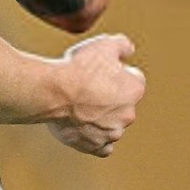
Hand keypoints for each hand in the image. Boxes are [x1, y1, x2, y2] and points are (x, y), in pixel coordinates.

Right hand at [48, 34, 143, 156]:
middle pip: (123, 104)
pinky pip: (101, 146)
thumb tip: (129, 49)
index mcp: (135, 89)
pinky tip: (84, 128)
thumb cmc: (79, 68)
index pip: (132, 79)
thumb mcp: (104, 44)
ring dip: (101, 118)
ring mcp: (111, 132)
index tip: (99, 71)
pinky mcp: (95, 146)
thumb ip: (123, 44)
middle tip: (86, 87)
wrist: (55, 93)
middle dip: (109, 97)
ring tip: (79, 107)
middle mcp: (128, 114)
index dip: (116, 72)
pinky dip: (95, 138)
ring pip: (112, 126)